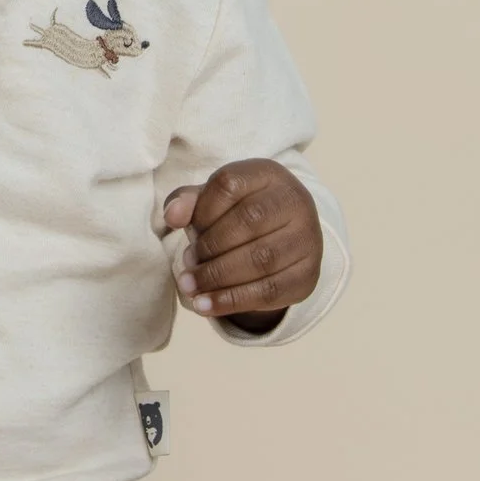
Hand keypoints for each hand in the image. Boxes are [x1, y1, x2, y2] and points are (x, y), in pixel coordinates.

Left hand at [161, 159, 321, 332]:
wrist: (281, 241)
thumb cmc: (237, 215)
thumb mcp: (212, 202)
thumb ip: (188, 202)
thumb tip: (172, 215)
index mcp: (268, 174)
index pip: (229, 184)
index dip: (201, 210)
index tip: (181, 229)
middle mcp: (295, 201)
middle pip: (249, 221)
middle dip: (209, 247)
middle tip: (186, 266)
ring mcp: (307, 238)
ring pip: (260, 259)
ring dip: (218, 277)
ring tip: (190, 287)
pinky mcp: (307, 275)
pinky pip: (269, 290)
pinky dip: (232, 301)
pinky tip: (207, 306)